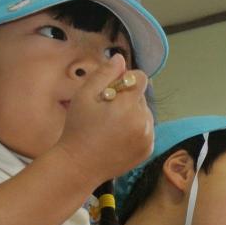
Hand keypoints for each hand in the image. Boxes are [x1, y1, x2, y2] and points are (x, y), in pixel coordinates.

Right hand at [56, 54, 153, 188]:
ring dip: (133, 113)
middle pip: (142, 96)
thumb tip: (120, 58)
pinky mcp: (148, 150)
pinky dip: (136, 129)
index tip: (110, 91)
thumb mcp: (84, 95)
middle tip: (106, 111)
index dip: (125, 80)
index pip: (141, 78)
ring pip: (146, 113)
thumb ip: (104, 73)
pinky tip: (118, 136)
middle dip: (127, 98)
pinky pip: (146, 129)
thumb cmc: (78, 129)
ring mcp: (148, 138)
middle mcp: (144, 122)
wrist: (79, 166)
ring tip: (112, 125)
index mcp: (129, 107)